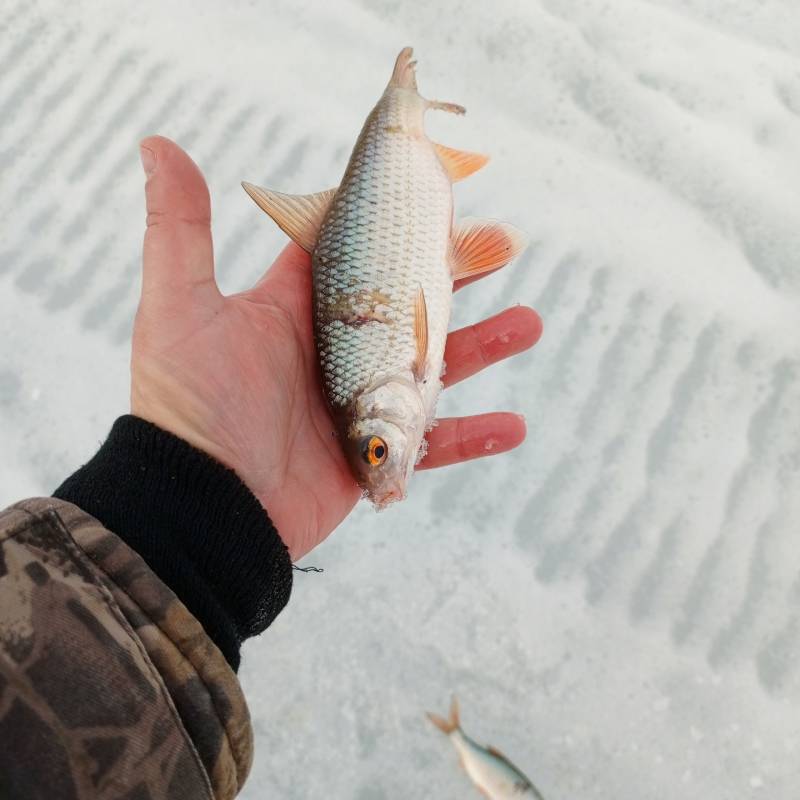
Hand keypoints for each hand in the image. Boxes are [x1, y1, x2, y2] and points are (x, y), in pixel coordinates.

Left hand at [131, 136, 542, 560]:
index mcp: (299, 309)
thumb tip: (155, 141)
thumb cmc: (191, 405)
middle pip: (410, 302)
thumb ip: (182, 229)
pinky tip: (515, 425)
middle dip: (459, 274)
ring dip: (485, 346)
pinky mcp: (373, 454)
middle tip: (504, 245)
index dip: (395, 220)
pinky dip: (475, 436)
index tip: (437, 187)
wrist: (203, 507)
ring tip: (528, 323)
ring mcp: (360, 403)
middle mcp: (335, 351)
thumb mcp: (181, 307)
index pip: (356, 251)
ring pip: (436, 366)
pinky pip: (436, 443)